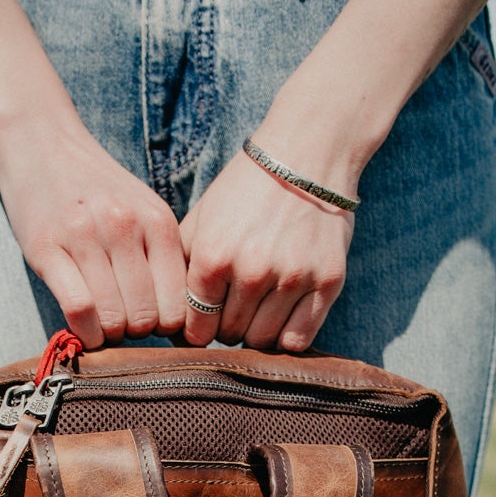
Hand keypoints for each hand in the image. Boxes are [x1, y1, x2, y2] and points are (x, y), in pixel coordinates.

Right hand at [0, 115, 187, 347]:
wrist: (41, 141)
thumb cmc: (96, 188)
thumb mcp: (143, 210)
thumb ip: (162, 255)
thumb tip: (178, 321)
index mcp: (157, 222)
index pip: (178, 306)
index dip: (166, 328)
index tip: (151, 324)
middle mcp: (125, 227)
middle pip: (145, 318)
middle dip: (134, 332)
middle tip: (121, 322)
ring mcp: (84, 236)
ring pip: (112, 318)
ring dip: (107, 334)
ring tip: (101, 323)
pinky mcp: (46, 247)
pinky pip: (78, 308)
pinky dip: (83, 332)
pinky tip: (83, 328)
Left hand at [179, 143, 355, 352]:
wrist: (305, 154)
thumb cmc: (245, 190)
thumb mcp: (200, 220)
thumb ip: (180, 268)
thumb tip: (168, 317)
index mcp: (213, 257)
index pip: (197, 329)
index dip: (198, 328)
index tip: (206, 319)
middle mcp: (252, 272)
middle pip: (230, 336)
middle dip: (227, 326)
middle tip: (235, 306)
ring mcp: (293, 278)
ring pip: (262, 342)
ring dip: (256, 332)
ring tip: (258, 309)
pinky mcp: (327, 282)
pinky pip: (298, 339)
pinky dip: (287, 337)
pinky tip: (282, 318)